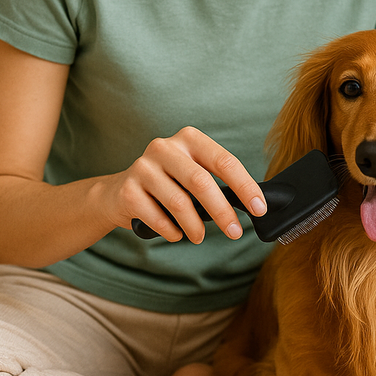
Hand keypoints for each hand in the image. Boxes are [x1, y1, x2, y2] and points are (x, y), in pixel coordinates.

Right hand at [96, 127, 266, 242]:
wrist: (116, 194)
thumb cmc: (166, 185)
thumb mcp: (191, 174)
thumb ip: (216, 182)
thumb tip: (253, 204)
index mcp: (189, 139)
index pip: (224, 161)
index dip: (245, 186)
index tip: (259, 208)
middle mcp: (165, 147)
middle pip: (201, 182)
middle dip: (223, 211)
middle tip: (234, 232)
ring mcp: (143, 167)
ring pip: (179, 202)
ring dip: (195, 226)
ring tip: (198, 237)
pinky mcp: (127, 190)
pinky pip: (158, 218)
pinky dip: (172, 231)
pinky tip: (175, 234)